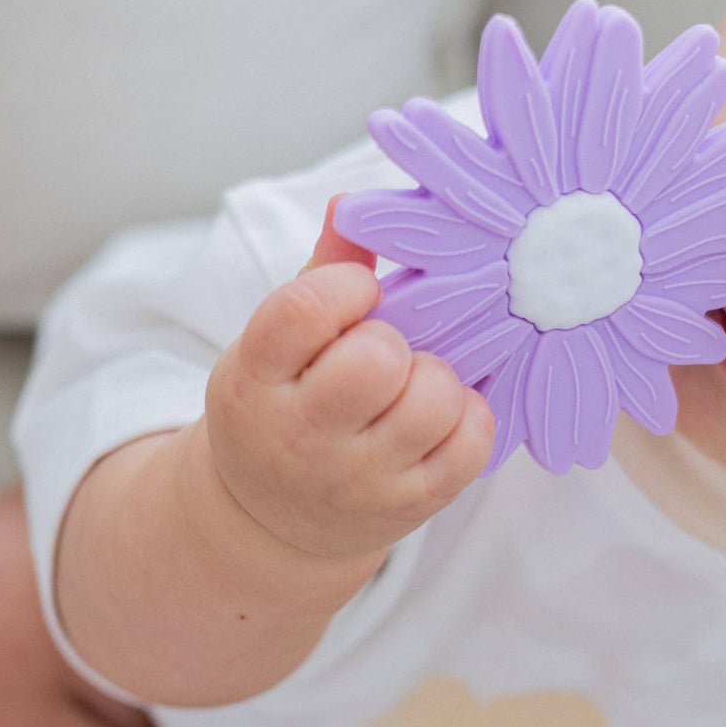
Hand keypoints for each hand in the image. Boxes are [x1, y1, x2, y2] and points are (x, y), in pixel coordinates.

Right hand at [203, 196, 495, 563]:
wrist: (269, 522)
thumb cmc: (283, 406)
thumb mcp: (275, 346)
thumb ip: (319, 275)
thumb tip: (350, 204)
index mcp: (254, 379)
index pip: (305, 310)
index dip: (348, 287)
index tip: (360, 295)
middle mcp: (299, 435)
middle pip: (377, 359)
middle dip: (393, 341)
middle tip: (383, 353)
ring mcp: (356, 478)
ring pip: (432, 400)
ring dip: (435, 379)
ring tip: (412, 385)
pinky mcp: (407, 507)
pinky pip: (471, 444)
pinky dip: (470, 417)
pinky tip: (443, 414)